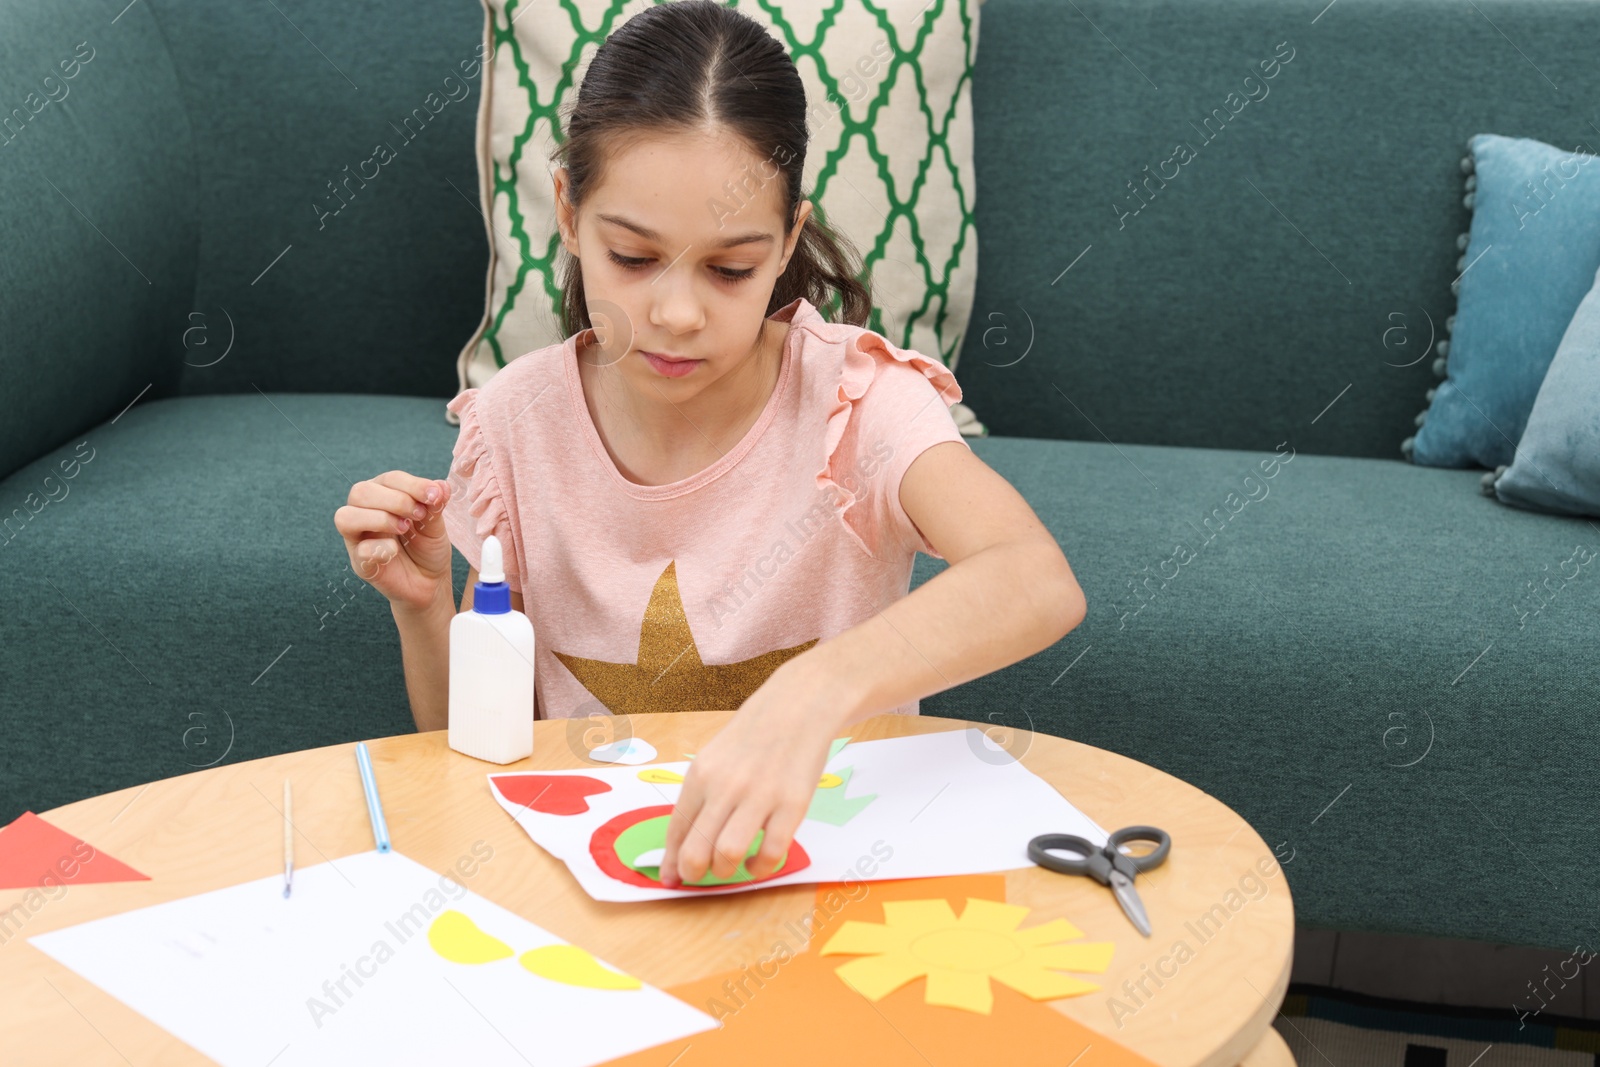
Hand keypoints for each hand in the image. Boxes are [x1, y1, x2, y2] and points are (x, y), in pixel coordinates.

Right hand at [334, 471, 452, 612]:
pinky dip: (380, 548)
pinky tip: (395, 551)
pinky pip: (359, 549)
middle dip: (395, 500)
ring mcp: (358, 538)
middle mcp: (365, 511)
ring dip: (380, 519)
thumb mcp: (435, 524)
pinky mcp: (360, 562)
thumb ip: (435, 505)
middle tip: (418, 515)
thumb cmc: (428, 548)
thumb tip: (441, 486)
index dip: (412, 484)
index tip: (434, 496)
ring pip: (346, 516)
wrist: (431, 583)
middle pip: (361, 491)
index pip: (389, 479)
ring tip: (404, 528)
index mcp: (384, 495)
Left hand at [659, 662, 844, 887]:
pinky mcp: (792, 804)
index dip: (670, 861)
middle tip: (699, 876)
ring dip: (725, 872)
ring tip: (730, 866)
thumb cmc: (755, 733)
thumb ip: (702, 793)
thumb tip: (687, 838)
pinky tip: (758, 862)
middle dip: (693, 873)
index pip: (677, 828)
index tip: (670, 877)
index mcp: (701, 774)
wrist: (799, 705)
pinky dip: (760, 867)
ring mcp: (760, 796)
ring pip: (728, 854)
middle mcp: (725, 786)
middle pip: (696, 849)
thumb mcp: (716, 756)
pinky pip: (771, 852)